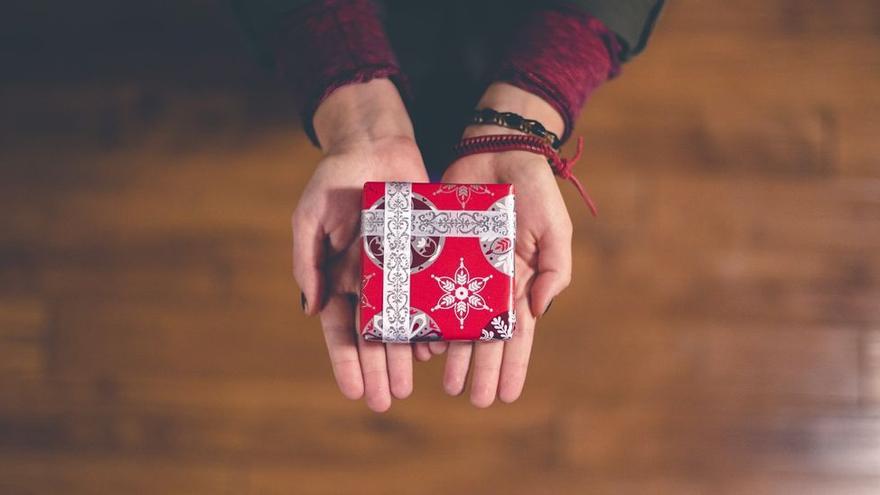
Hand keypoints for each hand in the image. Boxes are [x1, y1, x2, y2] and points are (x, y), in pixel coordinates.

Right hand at [292, 79, 432, 411]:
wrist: (376, 145)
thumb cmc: (336, 179)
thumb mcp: (311, 216)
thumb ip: (307, 261)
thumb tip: (310, 309)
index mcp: (339, 278)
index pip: (341, 329)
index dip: (346, 361)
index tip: (354, 391)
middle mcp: (370, 282)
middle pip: (373, 336)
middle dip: (378, 369)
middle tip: (387, 400)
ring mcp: (400, 272)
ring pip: (403, 323)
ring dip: (404, 356)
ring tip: (409, 385)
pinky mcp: (426, 257)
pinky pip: (430, 296)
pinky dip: (432, 322)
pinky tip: (437, 347)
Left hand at [432, 83, 573, 406]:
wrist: (496, 150)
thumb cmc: (532, 190)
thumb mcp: (554, 229)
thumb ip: (554, 269)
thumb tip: (538, 311)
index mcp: (519, 282)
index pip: (517, 334)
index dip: (513, 365)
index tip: (507, 396)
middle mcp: (489, 283)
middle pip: (484, 336)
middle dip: (481, 369)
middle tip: (472, 399)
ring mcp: (461, 270)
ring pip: (455, 321)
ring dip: (453, 353)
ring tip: (446, 382)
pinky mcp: (436, 252)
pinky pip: (428, 290)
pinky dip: (426, 316)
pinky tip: (421, 342)